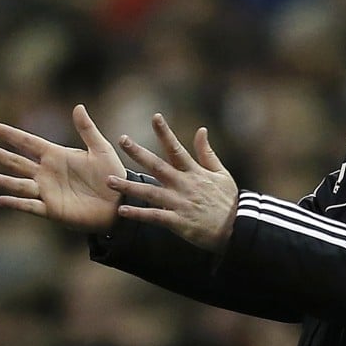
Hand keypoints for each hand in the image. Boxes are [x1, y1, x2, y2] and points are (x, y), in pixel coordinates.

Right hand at [0, 104, 124, 231]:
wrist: (120, 203)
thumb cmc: (112, 175)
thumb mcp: (101, 150)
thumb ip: (87, 130)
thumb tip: (78, 106)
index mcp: (57, 155)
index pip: (29, 143)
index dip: (12, 135)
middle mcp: (47, 173)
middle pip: (16, 162)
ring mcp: (48, 191)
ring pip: (19, 184)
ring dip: (2, 181)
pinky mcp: (52, 210)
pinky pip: (31, 206)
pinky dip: (17, 203)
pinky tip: (2, 199)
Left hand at [106, 113, 237, 252]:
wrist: (237, 228)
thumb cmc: (229, 201)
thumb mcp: (221, 174)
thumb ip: (207, 153)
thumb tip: (201, 130)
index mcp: (194, 172)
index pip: (177, 148)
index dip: (165, 132)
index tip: (155, 116)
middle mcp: (184, 185)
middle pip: (158, 166)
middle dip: (139, 153)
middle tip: (122, 140)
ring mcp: (180, 203)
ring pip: (150, 193)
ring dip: (129, 187)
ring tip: (109, 181)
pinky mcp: (178, 222)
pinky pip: (155, 217)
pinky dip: (139, 214)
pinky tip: (122, 211)